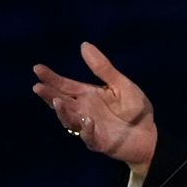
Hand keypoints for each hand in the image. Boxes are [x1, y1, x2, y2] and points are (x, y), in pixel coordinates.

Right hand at [33, 42, 156, 172]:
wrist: (149, 134)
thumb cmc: (134, 109)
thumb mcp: (120, 84)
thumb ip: (103, 68)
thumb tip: (84, 45)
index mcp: (88, 95)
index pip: (65, 85)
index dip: (51, 78)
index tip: (37, 68)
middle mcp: (84, 110)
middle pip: (62, 102)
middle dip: (49, 95)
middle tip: (38, 87)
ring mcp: (89, 127)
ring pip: (70, 120)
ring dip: (63, 112)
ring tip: (57, 101)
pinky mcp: (99, 142)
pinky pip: (89, 137)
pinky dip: (86, 130)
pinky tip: (87, 120)